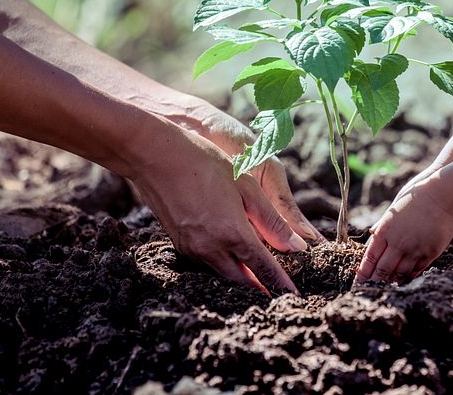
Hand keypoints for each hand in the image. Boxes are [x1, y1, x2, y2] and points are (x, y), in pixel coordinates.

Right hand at [132, 120, 307, 294]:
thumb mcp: (247, 187)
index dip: (281, 284)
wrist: (155, 156)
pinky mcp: (180, 245)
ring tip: (261, 277)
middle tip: (279, 290)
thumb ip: (273, 221)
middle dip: (262, 287)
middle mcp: (211, 248)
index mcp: (232, 233)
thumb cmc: (206, 163)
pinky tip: (234, 257)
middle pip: (243, 280)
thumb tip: (297, 247)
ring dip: (243, 278)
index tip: (294, 296)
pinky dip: (225, 266)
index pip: (263, 269)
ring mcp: (192, 249)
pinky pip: (208, 264)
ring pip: (224, 274)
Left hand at [355, 176, 452, 283]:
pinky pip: (417, 269)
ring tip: (387, 287)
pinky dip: (409, 275)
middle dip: (375, 282)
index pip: (370, 258)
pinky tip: (405, 279)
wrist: (442, 195)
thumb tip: (373, 235)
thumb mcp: (393, 209)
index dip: (363, 273)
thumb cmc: (416, 198)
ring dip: (392, 280)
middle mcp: (398, 242)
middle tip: (369, 290)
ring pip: (400, 273)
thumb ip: (383, 225)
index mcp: (385, 230)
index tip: (358, 282)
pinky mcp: (430, 252)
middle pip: (383, 270)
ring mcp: (415, 249)